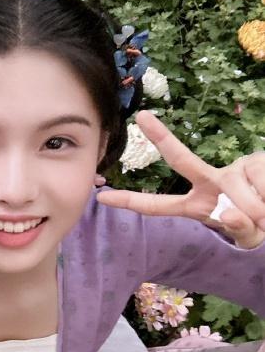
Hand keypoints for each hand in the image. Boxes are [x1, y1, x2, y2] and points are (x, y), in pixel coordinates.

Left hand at [97, 110, 264, 248]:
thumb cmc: (260, 224)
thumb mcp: (246, 235)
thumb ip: (239, 229)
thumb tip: (230, 213)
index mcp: (197, 204)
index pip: (159, 206)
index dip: (131, 201)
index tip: (102, 196)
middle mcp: (210, 182)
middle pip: (181, 159)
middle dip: (161, 138)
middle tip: (141, 117)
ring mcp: (232, 170)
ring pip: (236, 190)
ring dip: (257, 209)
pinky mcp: (256, 162)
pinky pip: (260, 184)